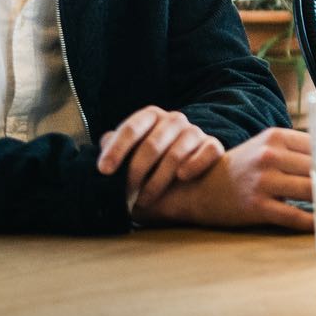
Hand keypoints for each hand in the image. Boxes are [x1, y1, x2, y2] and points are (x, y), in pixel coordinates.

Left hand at [97, 106, 223, 208]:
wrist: (182, 174)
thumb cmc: (148, 162)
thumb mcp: (128, 153)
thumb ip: (114, 147)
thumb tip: (103, 143)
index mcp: (151, 116)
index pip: (132, 129)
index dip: (116, 150)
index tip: (104, 171)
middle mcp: (174, 120)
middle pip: (151, 145)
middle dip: (135, 172)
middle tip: (126, 193)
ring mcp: (195, 132)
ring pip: (175, 155)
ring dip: (158, 181)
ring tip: (145, 199)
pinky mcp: (212, 146)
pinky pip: (208, 152)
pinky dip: (194, 164)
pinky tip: (182, 178)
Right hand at [131, 128, 313, 231]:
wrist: (202, 188)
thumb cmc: (243, 167)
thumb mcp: (267, 147)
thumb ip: (298, 148)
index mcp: (277, 137)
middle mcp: (270, 156)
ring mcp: (263, 182)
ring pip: (311, 191)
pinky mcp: (257, 206)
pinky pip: (294, 216)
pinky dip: (312, 222)